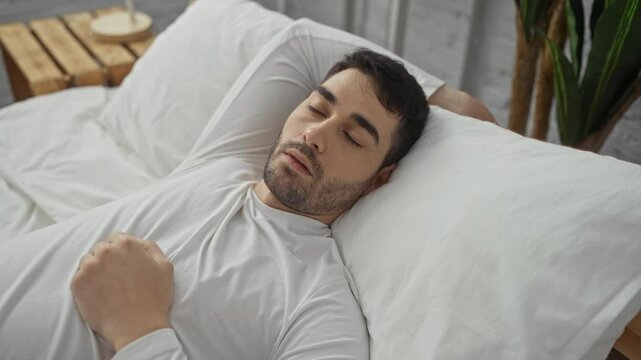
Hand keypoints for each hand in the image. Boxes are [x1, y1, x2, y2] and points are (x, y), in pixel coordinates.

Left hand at [71, 232, 173, 351]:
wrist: (137, 327)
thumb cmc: (153, 299)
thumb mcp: (165, 267)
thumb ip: (151, 248)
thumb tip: (140, 242)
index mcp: (127, 244)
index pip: (116, 238)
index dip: (120, 251)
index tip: (123, 264)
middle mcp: (106, 251)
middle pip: (101, 248)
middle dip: (107, 259)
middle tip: (115, 277)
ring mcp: (90, 267)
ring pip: (88, 261)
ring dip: (95, 270)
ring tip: (107, 287)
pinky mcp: (78, 283)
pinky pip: (79, 277)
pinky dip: (86, 284)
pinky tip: (99, 294)